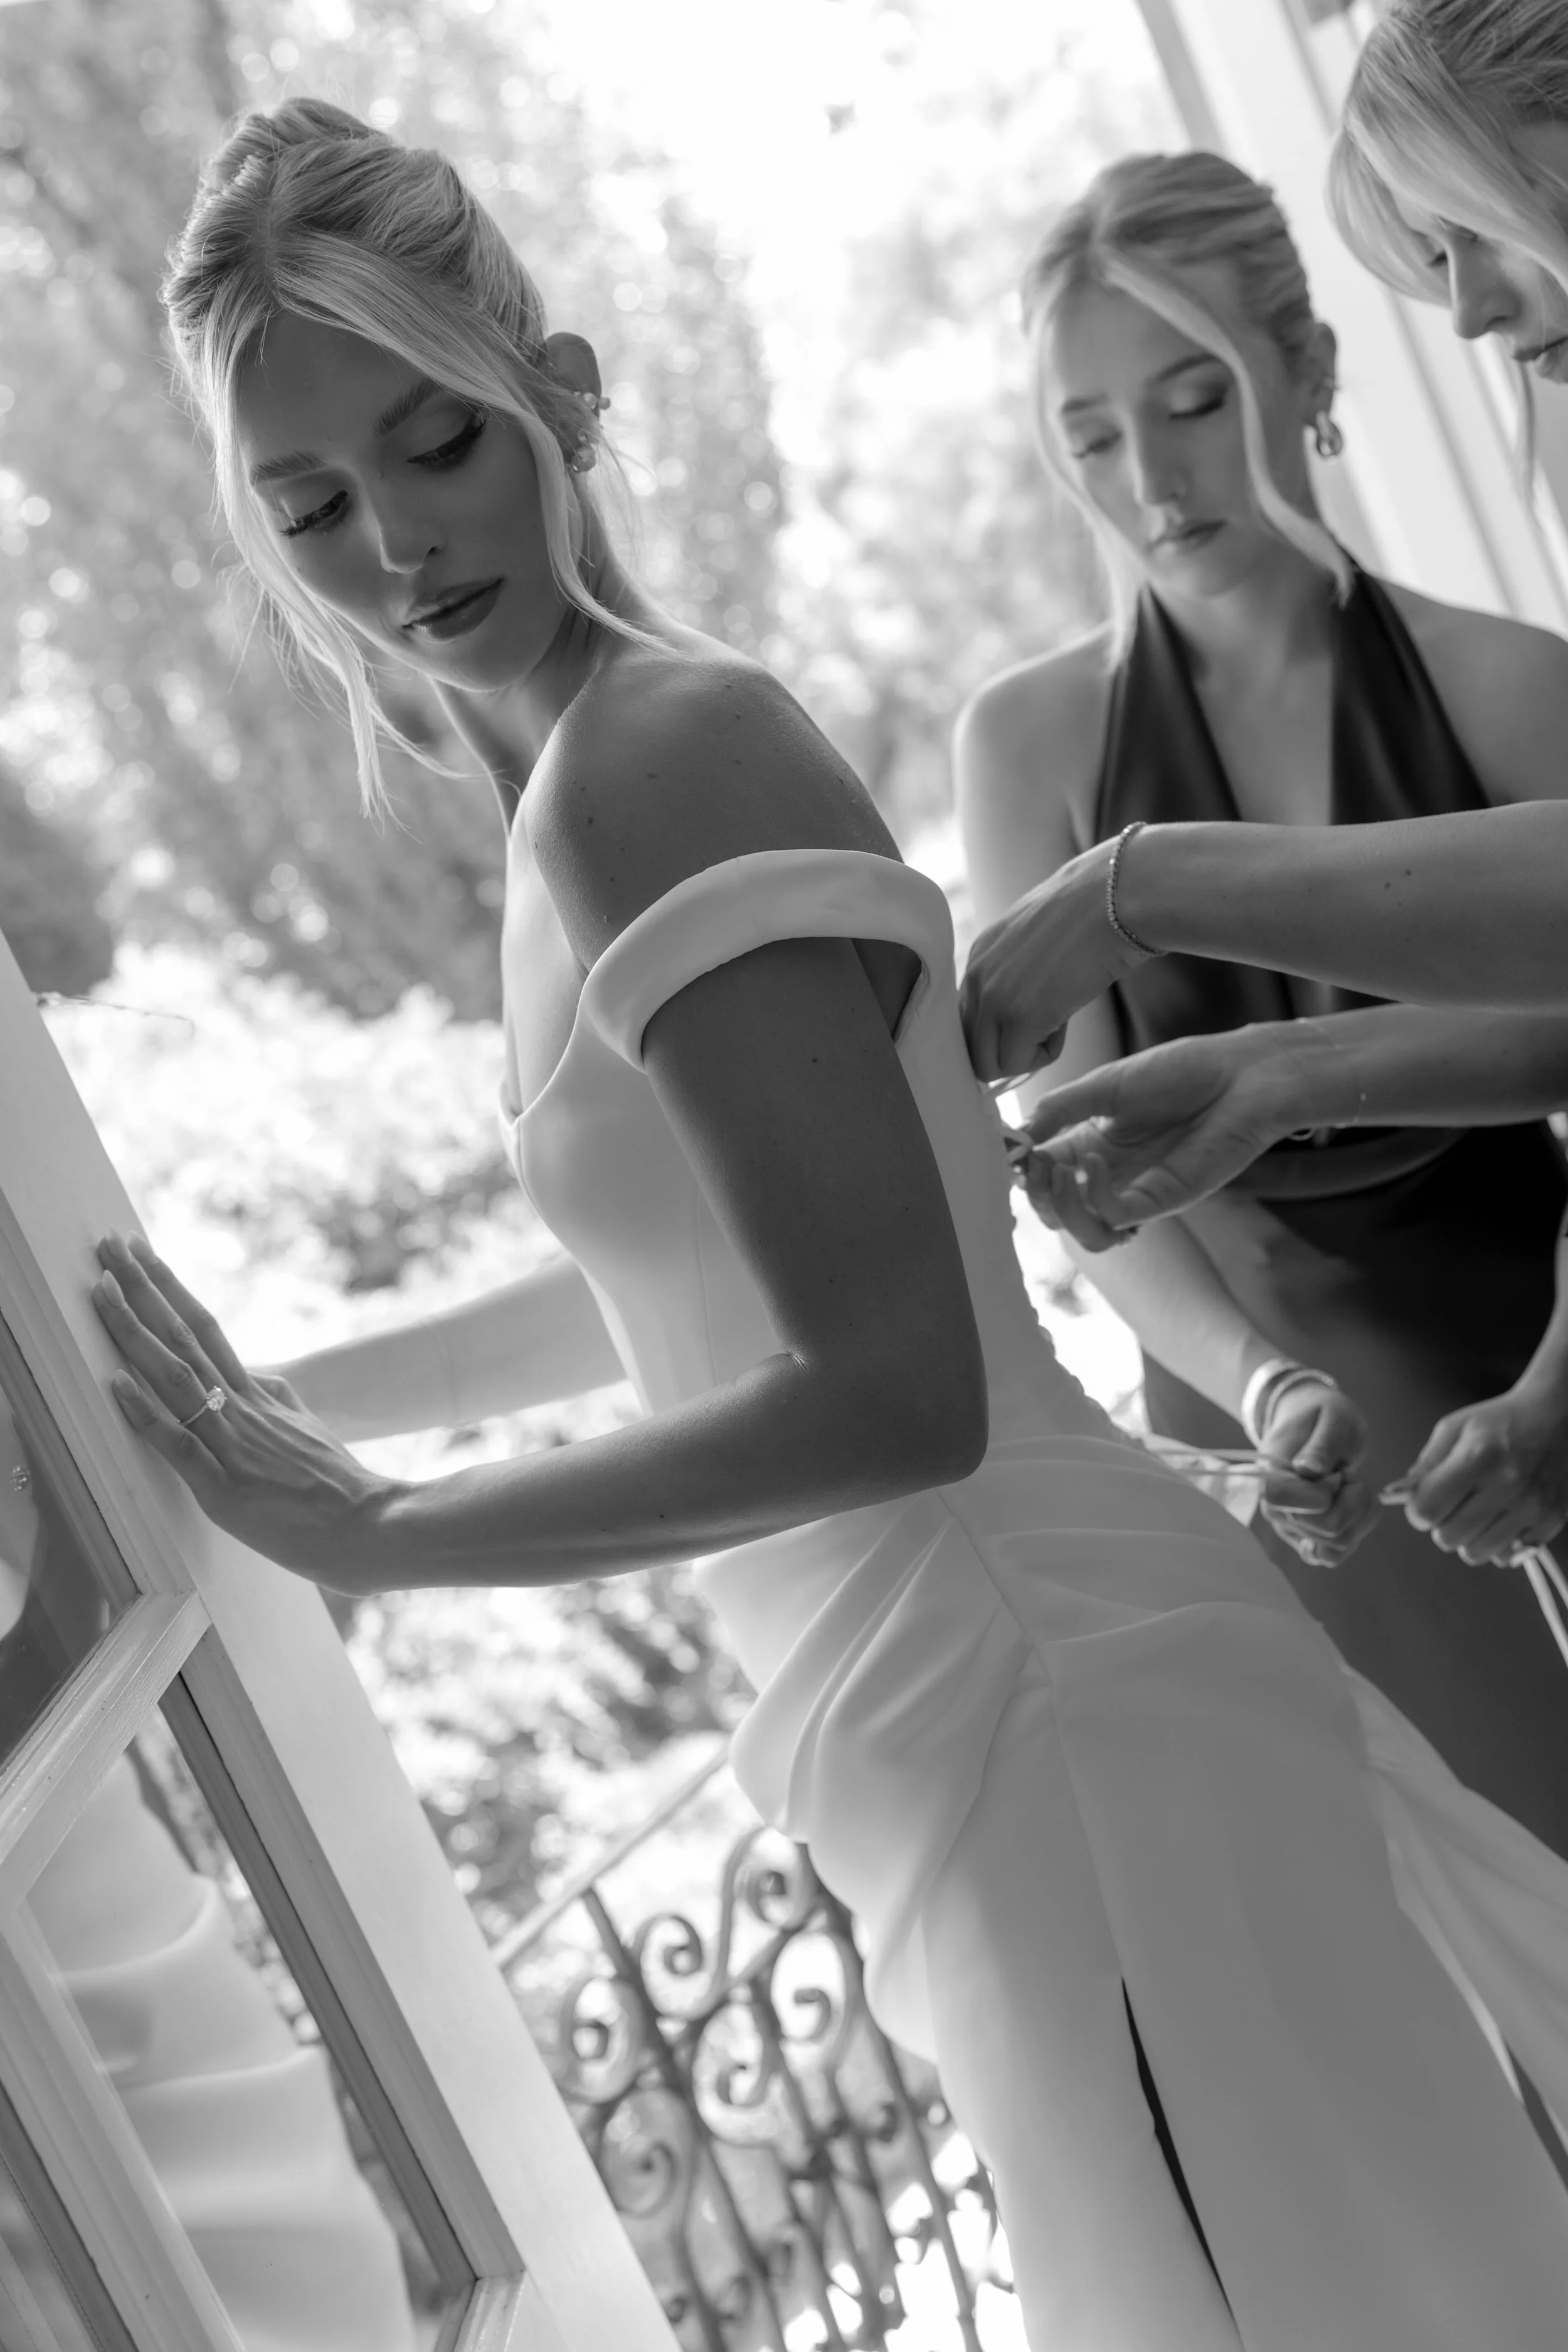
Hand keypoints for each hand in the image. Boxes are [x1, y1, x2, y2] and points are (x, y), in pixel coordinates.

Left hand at [91, 1232, 397, 1594]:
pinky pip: (179, 1444)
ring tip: (102, 1289)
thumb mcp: (310, 1430)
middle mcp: (242, 1408)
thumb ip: (280, 1402)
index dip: (170, 1290)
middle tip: (110, 1245)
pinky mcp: (225, 1490)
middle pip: (184, 1336)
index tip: (142, 1256)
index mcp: (258, 1396)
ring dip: (133, 1330)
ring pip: (175, 1376)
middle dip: (142, 1289)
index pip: (206, 1328)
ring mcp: (232, 1445)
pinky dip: (145, 1412)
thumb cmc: (341, 1488)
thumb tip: (260, 1379)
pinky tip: (116, 1383)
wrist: (372, 1525)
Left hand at [961, 841, 1142, 1084]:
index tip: (1029, 1024)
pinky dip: (1046, 1054)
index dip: (997, 1030)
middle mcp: (975, 976)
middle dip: (1007, 1049)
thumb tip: (1020, 1011)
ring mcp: (992, 997)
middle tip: (1046, 1026)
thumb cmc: (1092, 915)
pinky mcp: (1017, 1017)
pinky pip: (1019, 1064)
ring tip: (1057, 1020)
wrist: (1114, 900)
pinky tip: (1066, 1020)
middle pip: (971, 1047)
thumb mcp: (1038, 939)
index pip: (967, 1016)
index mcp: (978, 954)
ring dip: (1025, 1055)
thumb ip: (1016, 971)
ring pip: (989, 1064)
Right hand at [1013, 1033, 1289, 1247]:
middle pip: (1059, 1213)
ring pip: (1087, 1233)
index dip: (1021, 1169)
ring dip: (1060, 1211)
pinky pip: (1117, 1217)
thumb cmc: (1184, 1071)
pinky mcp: (1165, 1199)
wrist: (1242, 1073)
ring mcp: (1139, 1191)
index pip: (1044, 1174)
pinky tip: (1093, 1163)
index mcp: (1094, 1147)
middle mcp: (1113, 1177)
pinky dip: (1094, 1196)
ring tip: (1055, 1175)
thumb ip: (1060, 1108)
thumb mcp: (1106, 1084)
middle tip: (1031, 1167)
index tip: (1008, 1149)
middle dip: (1036, 1195)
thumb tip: (1017, 1135)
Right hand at [1255, 1375, 1376, 1569]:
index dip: (1324, 1493)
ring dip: (1358, 1518)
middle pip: (1324, 1529)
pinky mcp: (1307, 1539)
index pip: (1290, 1504)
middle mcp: (1274, 1508)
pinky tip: (1358, 1509)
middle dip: (1352, 1502)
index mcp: (1270, 1475)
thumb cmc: (1323, 1416)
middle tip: (1347, 1475)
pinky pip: (1334, 1556)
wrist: (1316, 1424)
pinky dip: (1356, 1533)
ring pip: (1334, 1549)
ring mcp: (1290, 1528)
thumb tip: (1308, 1469)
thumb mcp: (1331, 1418)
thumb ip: (1321, 1444)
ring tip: (1351, 1488)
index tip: (1334, 1471)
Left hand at [1391, 1380, 1567, 1566]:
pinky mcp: (1551, 1521)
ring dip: (1467, 1538)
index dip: (1418, 1509)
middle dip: (1441, 1524)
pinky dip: (1496, 1544)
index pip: (1427, 1510)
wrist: (1557, 1417)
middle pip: (1448, 1537)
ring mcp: (1533, 1507)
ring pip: (1476, 1554)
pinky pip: (1506, 1557)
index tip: (1426, 1499)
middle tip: (1453, 1503)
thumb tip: (1393, 1496)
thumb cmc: (1498, 1421)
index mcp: (1479, 1457)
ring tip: (1475, 1512)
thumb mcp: (1454, 1430)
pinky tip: (1499, 1519)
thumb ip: (1424, 1466)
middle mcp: (1509, 1485)